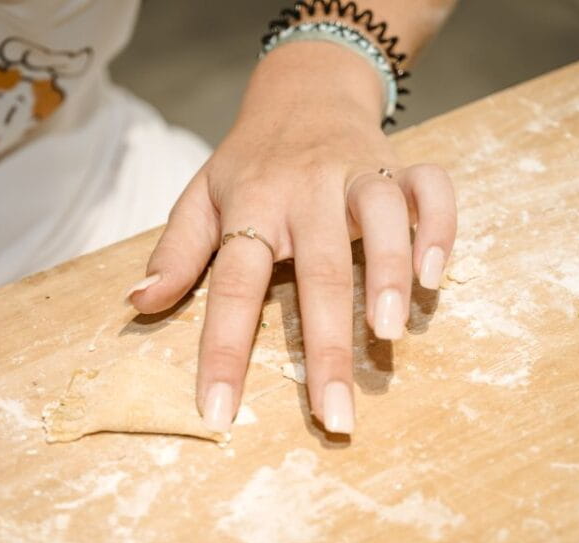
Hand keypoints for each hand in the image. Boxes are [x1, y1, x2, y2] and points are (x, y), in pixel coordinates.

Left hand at [126, 42, 455, 433]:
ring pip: (381, 218)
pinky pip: (432, 189)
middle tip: (335, 415)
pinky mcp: (400, 165)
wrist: (303, 91)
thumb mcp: (201, 195)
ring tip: (388, 333)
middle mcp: (306, 189)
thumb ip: (177, 250)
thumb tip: (139, 304)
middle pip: (318, 268)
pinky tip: (432, 276)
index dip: (223, 349)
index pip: (233, 284)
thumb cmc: (250, 160)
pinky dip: (439, 228)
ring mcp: (357, 173)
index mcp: (252, 203)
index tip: (220, 414)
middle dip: (328, 347)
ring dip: (387, 273)